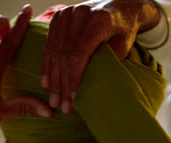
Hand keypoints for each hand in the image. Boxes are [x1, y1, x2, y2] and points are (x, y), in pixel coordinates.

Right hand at [41, 0, 160, 113]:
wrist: (119, 6)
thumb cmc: (123, 29)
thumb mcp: (124, 45)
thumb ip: (109, 60)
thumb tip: (92, 84)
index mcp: (99, 20)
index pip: (79, 54)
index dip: (73, 78)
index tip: (72, 98)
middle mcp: (80, 15)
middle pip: (65, 54)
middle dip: (62, 83)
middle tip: (61, 105)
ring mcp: (68, 14)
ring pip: (55, 51)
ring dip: (53, 78)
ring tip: (54, 99)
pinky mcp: (59, 17)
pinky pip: (49, 44)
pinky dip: (47, 64)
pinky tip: (46, 82)